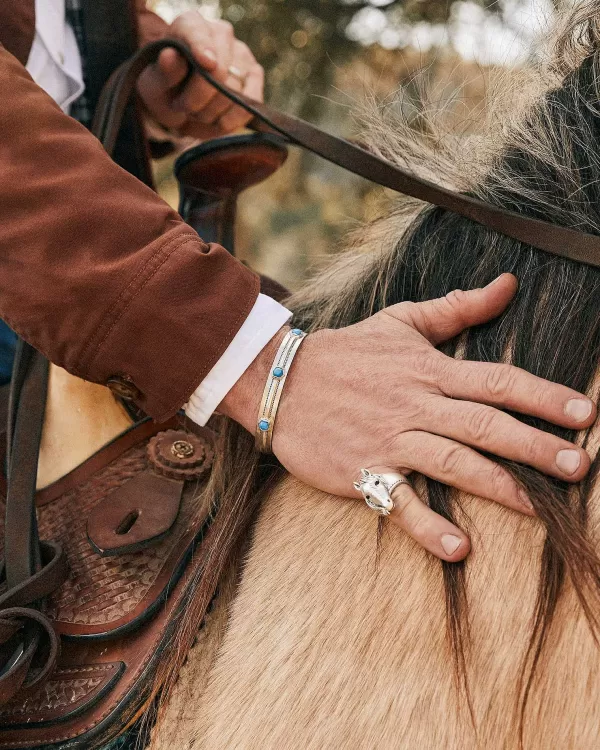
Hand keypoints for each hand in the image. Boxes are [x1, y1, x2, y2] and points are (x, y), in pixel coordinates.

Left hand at [137, 11, 263, 138]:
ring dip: (212, 112)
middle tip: (183, 107)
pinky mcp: (254, 77)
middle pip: (219, 72)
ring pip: (234, 93)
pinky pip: (249, 105)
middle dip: (198, 99)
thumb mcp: (154, 84)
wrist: (181, 106)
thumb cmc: (167, 90)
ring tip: (198, 112)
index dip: (202, 48)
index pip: (198, 34)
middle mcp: (220, 34)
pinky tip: (218, 122)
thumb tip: (170, 56)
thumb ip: (163, 71)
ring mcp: (241, 55)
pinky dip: (231, 120)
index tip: (206, 63)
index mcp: (191, 25)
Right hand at [220, 274, 595, 562]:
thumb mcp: (401, 320)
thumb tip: (507, 283)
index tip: (584, 414)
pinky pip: (399, 502)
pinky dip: (427, 526)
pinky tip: (459, 549)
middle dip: (535, 446)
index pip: (497, 381)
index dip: (543, 396)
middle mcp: (416, 406)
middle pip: (485, 426)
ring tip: (540, 508)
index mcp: (428, 371)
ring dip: (498, 485)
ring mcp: (390, 441)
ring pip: (452, 463)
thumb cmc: (347, 351)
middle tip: (579, 465)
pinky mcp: (364, 471)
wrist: (282, 381)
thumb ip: (457, 307)